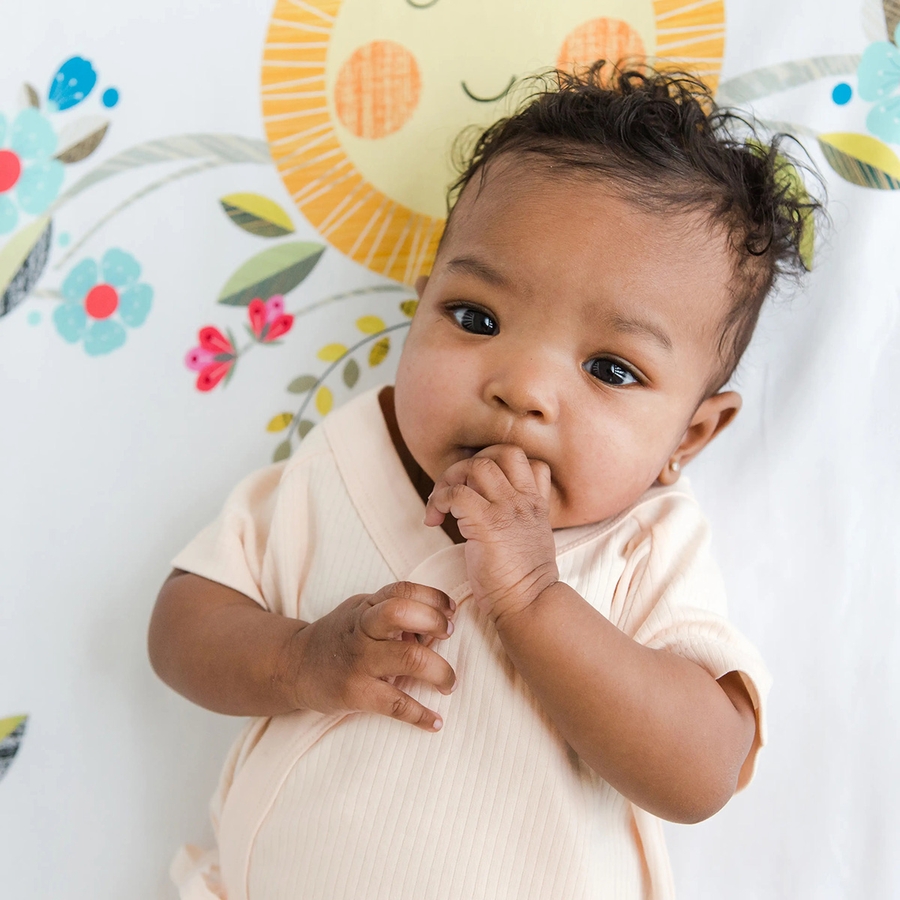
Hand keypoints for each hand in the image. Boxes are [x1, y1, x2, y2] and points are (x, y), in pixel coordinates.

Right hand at [281, 581, 456, 730]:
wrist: (293, 666)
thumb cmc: (340, 637)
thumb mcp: (362, 613)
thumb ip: (395, 614)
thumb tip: (438, 626)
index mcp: (367, 608)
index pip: (404, 591)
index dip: (434, 598)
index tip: (451, 612)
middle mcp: (363, 630)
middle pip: (403, 614)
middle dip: (436, 623)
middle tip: (449, 637)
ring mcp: (359, 662)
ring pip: (410, 658)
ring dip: (440, 671)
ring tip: (448, 683)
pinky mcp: (355, 693)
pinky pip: (396, 704)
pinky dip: (421, 715)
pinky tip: (435, 721)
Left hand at [424, 444, 558, 621]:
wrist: (530, 604)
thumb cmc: (523, 580)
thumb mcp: (531, 539)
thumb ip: (518, 517)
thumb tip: (487, 508)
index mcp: (537, 503)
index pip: (526, 460)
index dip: (497, 464)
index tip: (477, 487)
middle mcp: (525, 500)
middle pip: (500, 452)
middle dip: (469, 465)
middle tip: (452, 490)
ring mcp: (508, 509)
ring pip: (477, 465)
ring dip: (451, 479)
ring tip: (441, 503)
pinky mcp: (487, 524)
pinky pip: (456, 494)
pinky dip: (439, 500)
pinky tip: (434, 519)